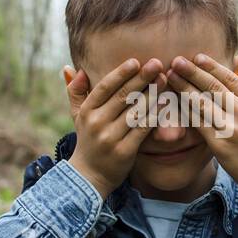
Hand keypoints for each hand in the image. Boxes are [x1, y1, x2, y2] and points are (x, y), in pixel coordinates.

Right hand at [63, 57, 166, 197]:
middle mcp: (97, 123)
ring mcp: (111, 138)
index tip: (136, 61)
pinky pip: (143, 129)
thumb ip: (75, 92)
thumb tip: (71, 68)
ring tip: (165, 79)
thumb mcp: (76, 116)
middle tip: (158, 64)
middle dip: (141, 78)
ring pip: (135, 111)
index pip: (105, 87)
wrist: (89, 176)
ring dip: (152, 94)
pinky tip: (166, 103)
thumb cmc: (87, 141)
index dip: (120, 73)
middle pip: (123, 96)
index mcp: (87, 111)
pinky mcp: (124, 152)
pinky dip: (155, 115)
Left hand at [164, 53, 237, 223]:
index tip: (196, 57)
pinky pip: (197, 123)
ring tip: (170, 77)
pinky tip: (172, 103)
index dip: (211, 66)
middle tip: (176, 61)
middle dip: (192, 72)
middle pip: (214, 87)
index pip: (230, 77)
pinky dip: (184, 111)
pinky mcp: (220, 144)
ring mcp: (233, 128)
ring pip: (202, 102)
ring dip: (183, 88)